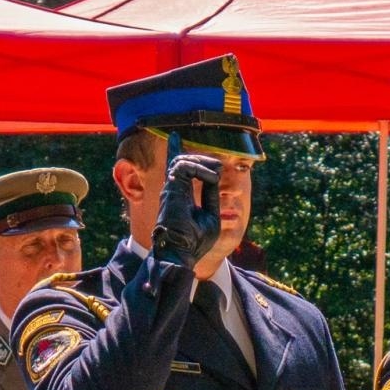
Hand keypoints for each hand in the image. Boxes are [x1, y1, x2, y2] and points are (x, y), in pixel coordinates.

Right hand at [151, 151, 221, 267]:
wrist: (181, 253)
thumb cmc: (195, 241)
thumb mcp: (210, 215)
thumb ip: (211, 196)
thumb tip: (215, 178)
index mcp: (178, 196)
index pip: (176, 169)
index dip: (175, 151)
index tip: (174, 136)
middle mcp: (172, 190)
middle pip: (182, 161)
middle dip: (202, 158)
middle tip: (218, 165)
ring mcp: (170, 189)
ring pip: (182, 160)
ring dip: (203, 162)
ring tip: (216, 171)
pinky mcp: (171, 189)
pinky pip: (185, 167)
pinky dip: (201, 169)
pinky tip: (212, 177)